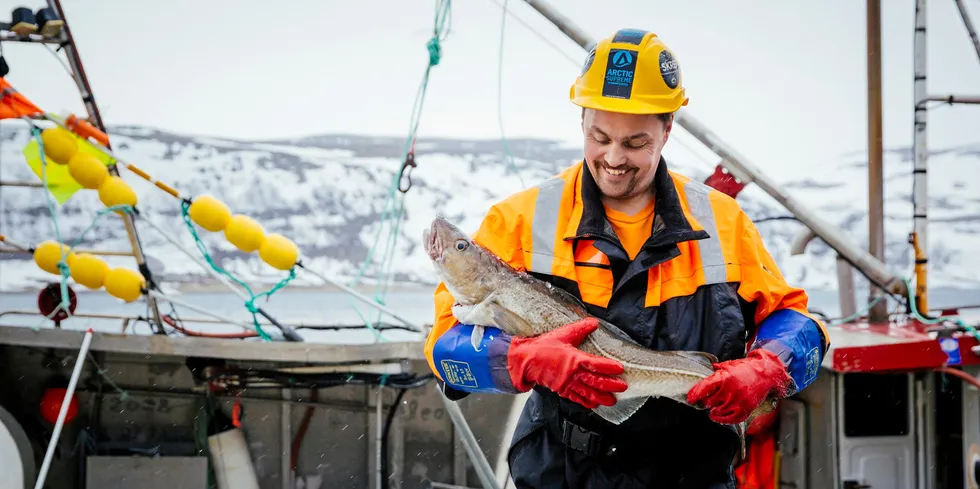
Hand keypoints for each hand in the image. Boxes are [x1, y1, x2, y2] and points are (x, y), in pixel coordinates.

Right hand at [506, 318, 626, 408]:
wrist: (525, 360)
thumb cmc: (542, 347)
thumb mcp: (563, 334)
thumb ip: (580, 329)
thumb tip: (594, 322)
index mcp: (574, 359)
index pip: (596, 364)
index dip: (609, 367)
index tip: (620, 369)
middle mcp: (572, 374)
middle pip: (595, 381)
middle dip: (610, 385)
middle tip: (622, 388)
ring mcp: (567, 383)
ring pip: (587, 393)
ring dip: (601, 397)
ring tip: (612, 401)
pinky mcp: (561, 389)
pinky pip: (576, 398)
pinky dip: (586, 402)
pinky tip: (593, 404)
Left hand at [686, 348, 791, 423]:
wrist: (766, 375)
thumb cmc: (746, 369)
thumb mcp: (728, 365)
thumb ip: (715, 372)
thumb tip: (703, 377)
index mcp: (725, 377)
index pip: (705, 388)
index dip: (695, 394)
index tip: (690, 399)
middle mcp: (731, 390)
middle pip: (710, 402)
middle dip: (706, 401)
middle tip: (708, 399)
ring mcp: (739, 402)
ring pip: (717, 412)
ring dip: (713, 410)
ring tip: (713, 407)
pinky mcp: (745, 410)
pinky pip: (729, 419)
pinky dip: (721, 419)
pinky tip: (718, 415)